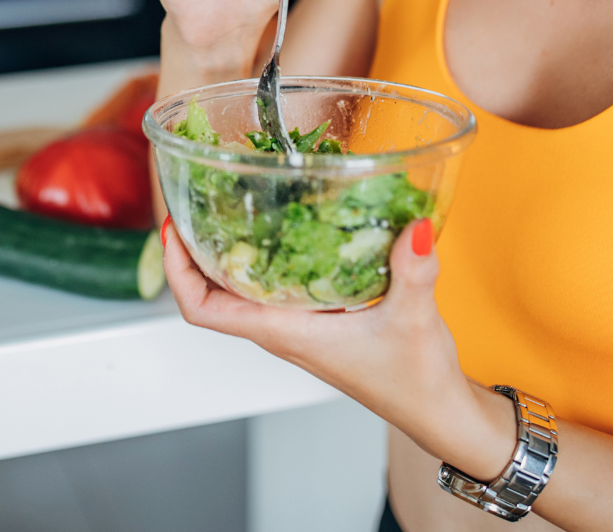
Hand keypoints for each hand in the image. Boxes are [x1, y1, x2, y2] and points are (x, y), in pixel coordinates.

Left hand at [161, 216, 516, 477]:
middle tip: (197, 199)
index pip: (204, 310)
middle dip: (197, 248)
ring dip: (230, 250)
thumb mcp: (414, 321)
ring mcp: (301, 324)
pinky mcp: (322, 319)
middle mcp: (284, 329)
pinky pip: (277, 285)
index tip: (174, 227)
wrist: (438, 413)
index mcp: (287, 333)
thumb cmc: (416, 382)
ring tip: (232, 203)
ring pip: (244, 288)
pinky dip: (269, 255)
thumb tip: (415, 228)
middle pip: (214, 292)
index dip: (178, 270)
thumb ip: (413, 273)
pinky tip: (290, 225)